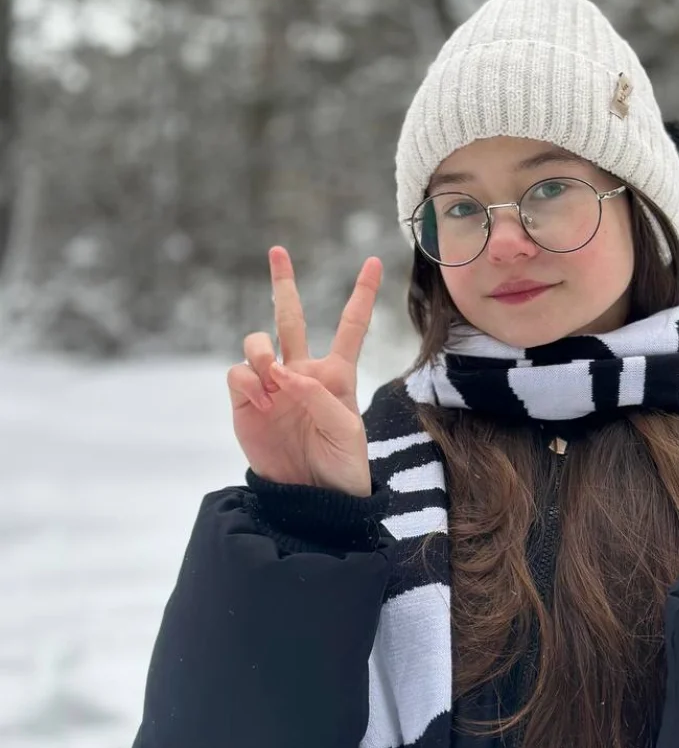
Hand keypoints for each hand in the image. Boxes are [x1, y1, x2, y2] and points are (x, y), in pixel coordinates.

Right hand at [227, 247, 381, 496]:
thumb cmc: (341, 464)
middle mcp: (302, 372)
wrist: (311, 497)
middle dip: (283, 283)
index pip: (350, 326)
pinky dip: (248, 380)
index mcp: (337, 374)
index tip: (371, 261)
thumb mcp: (345, 429)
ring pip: (258, 342)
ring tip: (272, 378)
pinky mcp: (246, 403)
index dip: (361, 294)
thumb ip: (317, 395)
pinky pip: (239, 374)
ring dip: (262, 351)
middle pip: (290, 317)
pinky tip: (262, 398)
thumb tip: (282, 373)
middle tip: (278, 251)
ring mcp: (272, 385)